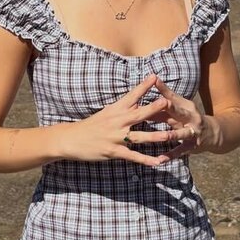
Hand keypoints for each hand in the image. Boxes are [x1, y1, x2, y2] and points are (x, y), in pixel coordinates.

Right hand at [60, 73, 174, 166]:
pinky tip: (157, 163)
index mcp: (115, 109)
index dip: (143, 86)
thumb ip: (123, 108)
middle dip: (153, 108)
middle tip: (167, 102)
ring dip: (154, 136)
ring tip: (169, 136)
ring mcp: (115, 137)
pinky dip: (145, 160)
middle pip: (138, 114)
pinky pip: (132, 156)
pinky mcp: (113, 151)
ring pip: (138, 137)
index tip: (155, 77)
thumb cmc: (91, 125)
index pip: (132, 95)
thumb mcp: (106, 112)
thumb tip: (137, 101)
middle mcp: (117, 122)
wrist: (71, 139)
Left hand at [152, 76, 210, 158]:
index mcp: (186, 106)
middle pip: (179, 112)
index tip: (154, 81)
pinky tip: (160, 160)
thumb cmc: (190, 117)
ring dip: (172, 134)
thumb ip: (167, 97)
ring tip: (163, 136)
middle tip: (162, 103)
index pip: (173, 97)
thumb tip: (153, 81)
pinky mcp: (193, 145)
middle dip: (171, 107)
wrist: (214, 133)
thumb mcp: (182, 106)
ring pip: (181, 133)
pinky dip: (171, 156)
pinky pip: (181, 151)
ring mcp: (193, 132)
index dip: (164, 90)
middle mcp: (191, 117)